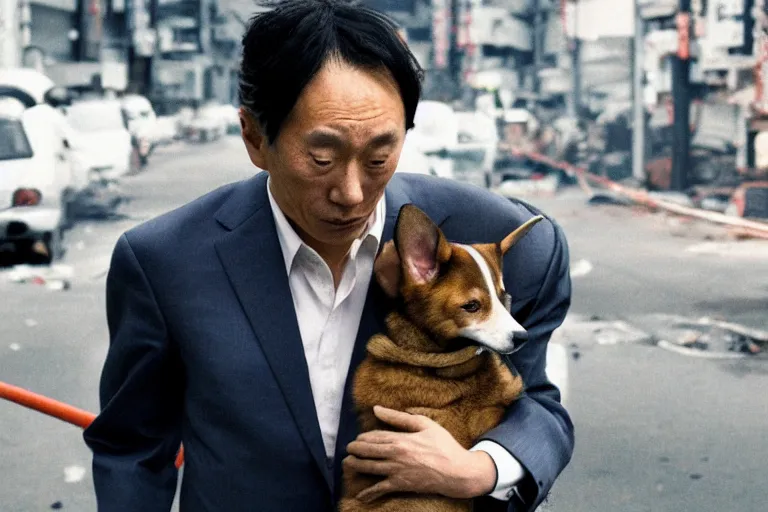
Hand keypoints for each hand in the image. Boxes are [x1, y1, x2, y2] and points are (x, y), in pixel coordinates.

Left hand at [343, 405, 496, 502]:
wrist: (457, 471)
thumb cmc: (443, 445)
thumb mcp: (424, 424)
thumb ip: (399, 417)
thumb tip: (377, 409)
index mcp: (401, 439)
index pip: (375, 436)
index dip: (364, 437)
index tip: (358, 437)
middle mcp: (396, 455)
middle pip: (369, 451)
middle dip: (355, 450)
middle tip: (348, 448)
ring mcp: (397, 471)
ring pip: (370, 468)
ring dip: (356, 466)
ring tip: (347, 463)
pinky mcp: (401, 485)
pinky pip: (381, 489)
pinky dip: (369, 493)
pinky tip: (360, 495)